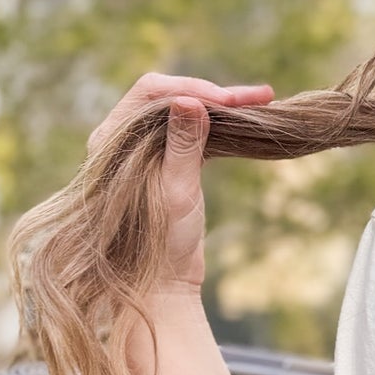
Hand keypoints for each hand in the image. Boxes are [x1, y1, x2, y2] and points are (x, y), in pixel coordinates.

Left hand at [87, 72, 274, 293]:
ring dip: (223, 106)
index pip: (151, 92)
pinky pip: (192, 131)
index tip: (230, 100)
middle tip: (259, 96)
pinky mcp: (166, 161)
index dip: (193, 90)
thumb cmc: (159, 245)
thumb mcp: (175, 191)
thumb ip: (181, 145)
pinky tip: (246, 121)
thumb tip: (189, 101)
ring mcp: (146, 149)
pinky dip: (220, 125)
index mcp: (112, 140)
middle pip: (171, 97)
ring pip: (185, 112)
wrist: (162, 283)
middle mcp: (123, 139)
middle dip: (215, 94)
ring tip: (262, 100)